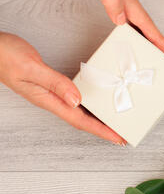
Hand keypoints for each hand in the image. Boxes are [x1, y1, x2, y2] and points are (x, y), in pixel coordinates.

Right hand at [0, 33, 125, 144]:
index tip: (118, 138)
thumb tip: (76, 100)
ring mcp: (50, 95)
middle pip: (82, 120)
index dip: (101, 131)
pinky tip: (94, 103)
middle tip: (123, 135)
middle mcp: (51, 101)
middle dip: (103, 129)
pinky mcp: (49, 86)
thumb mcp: (32, 67)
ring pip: (79, 112)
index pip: (80, 121)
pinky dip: (88, 106)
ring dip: (97, 120)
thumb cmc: (5, 55)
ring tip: (114, 123)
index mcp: (48, 100)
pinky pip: (74, 101)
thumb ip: (54, 83)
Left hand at [50, 0, 163, 56]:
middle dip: (156, 38)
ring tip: (153, 46)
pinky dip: (132, 25)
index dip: (157, 37)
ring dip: (146, 33)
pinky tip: (129, 28)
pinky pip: (125, 15)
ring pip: (136, 19)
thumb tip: (121, 19)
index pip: (144, 20)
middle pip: (144, 21)